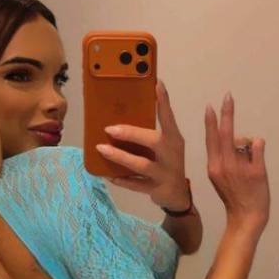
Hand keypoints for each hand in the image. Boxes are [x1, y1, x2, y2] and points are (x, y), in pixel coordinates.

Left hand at [95, 80, 188, 209]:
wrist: (178, 196)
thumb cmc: (167, 164)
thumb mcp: (165, 147)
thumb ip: (149, 135)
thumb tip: (119, 121)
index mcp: (174, 139)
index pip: (169, 117)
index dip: (164, 101)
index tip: (157, 83)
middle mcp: (171, 154)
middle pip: (153, 141)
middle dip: (131, 134)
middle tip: (109, 129)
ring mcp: (164, 173)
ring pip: (141, 165)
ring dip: (120, 156)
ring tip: (101, 149)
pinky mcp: (156, 189)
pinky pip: (136, 185)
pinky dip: (121, 180)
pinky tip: (108, 175)